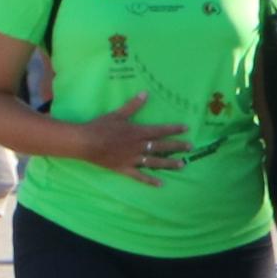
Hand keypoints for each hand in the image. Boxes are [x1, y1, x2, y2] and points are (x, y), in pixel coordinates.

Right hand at [72, 93, 190, 182]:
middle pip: (161, 146)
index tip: (186, 129)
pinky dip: (150, 181)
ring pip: (155, 162)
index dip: (174, 129)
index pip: (160, 130)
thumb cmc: (100, 127)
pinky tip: (160, 184)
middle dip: (177, 146)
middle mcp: (139, 147)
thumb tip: (146, 93)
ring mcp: (133, 159)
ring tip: (182, 165)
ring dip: (169, 163)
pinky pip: (140, 176)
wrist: (86, 143)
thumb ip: (133, 105)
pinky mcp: (125, 169)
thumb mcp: (117, 114)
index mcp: (138, 132)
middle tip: (190, 147)